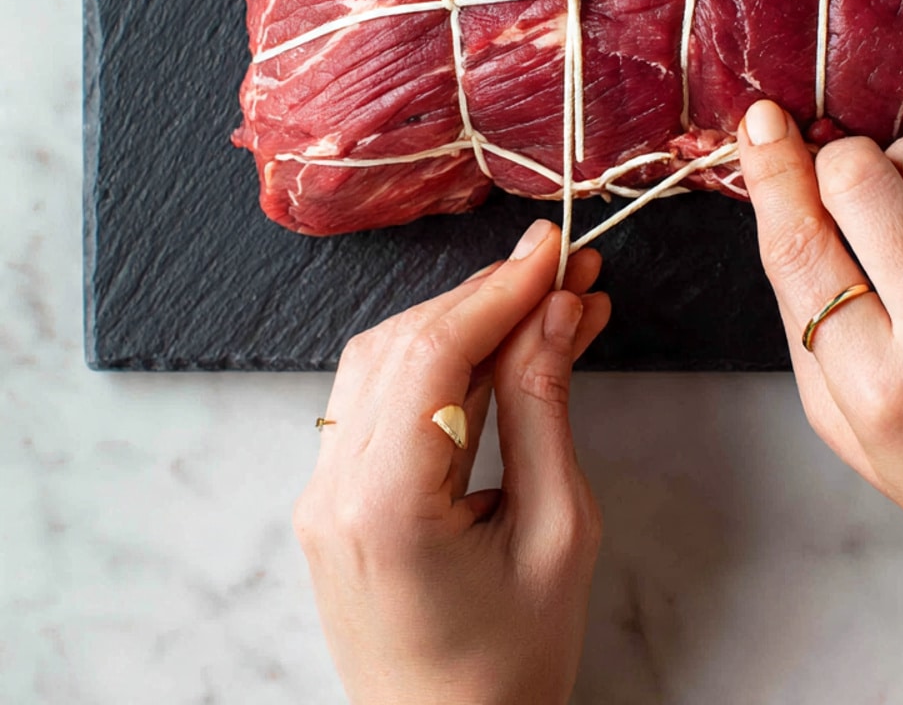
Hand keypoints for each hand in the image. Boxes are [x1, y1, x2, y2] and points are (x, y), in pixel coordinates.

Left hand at [293, 220, 610, 704]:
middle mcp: (334, 490)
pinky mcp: (333, 497)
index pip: (436, 353)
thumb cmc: (513, 663)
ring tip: (546, 304)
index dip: (500, 290)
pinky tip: (500, 349)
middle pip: (405, 344)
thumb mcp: (557, 530)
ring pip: (386, 361)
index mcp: (385, 507)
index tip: (556, 250)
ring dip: (465, 322)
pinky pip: (381, 400)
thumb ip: (544, 408)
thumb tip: (555, 312)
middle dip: (490, 298)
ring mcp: (323, 494)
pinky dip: (441, 363)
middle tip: (567, 271)